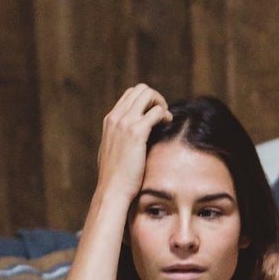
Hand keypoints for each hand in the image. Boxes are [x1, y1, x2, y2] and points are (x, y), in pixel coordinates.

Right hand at [96, 85, 172, 203]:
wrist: (112, 189)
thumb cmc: (116, 176)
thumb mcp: (114, 151)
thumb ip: (120, 138)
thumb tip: (131, 137)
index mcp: (110, 120)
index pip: (130, 95)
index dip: (146, 101)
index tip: (154, 115)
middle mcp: (116, 117)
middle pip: (140, 90)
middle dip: (156, 99)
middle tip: (163, 115)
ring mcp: (125, 123)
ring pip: (148, 94)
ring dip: (161, 104)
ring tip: (165, 120)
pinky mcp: (136, 132)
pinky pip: (156, 111)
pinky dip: (165, 115)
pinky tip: (167, 124)